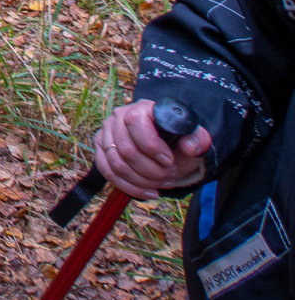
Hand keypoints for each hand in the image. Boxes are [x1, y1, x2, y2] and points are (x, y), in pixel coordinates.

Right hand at [95, 99, 211, 198]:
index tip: (169, 161)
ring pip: (116, 164)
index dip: (151, 146)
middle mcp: (118, 116)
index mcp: (141, 108)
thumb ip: (198, 140)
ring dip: (142, 181)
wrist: (167, 147)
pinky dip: (129, 187)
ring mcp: (106, 133)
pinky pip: (107, 172)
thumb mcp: (194, 138)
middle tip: (170, 176)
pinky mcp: (101, 149)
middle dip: (151, 171)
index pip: (135, 122)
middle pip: (126, 150)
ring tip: (162, 183)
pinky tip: (148, 191)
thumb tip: (189, 146)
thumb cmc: (178, 141)